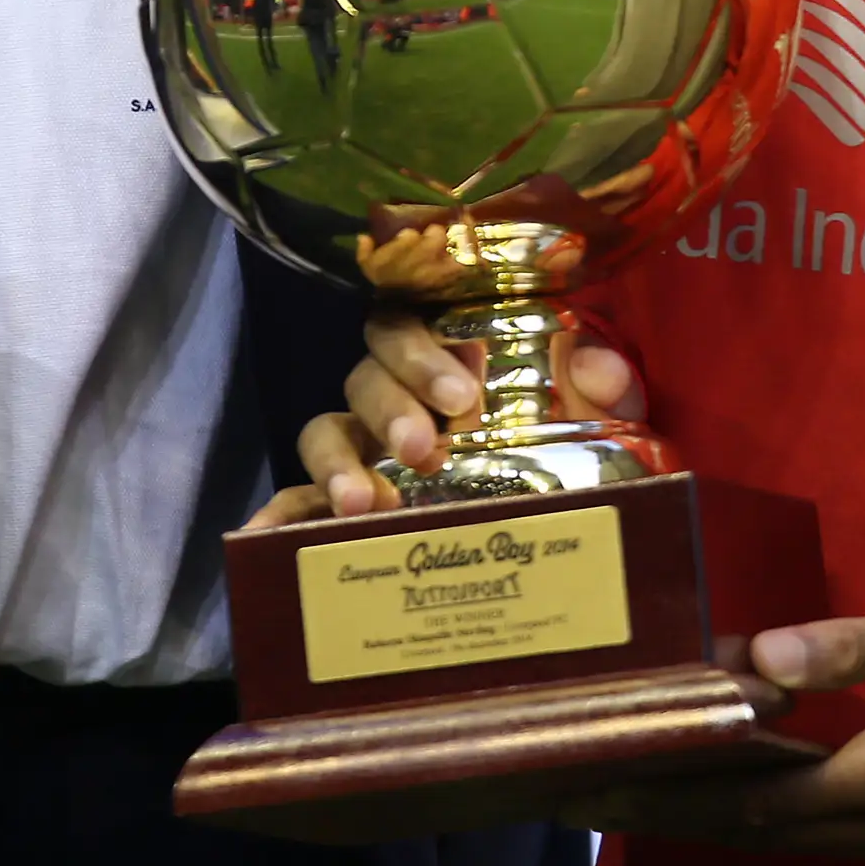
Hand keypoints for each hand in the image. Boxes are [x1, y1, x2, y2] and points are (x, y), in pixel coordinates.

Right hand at [248, 308, 645, 525]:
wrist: (562, 534)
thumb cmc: (565, 451)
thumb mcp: (595, 417)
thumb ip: (602, 386)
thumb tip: (599, 368)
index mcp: (445, 360)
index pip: (410, 327)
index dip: (425, 354)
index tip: (463, 396)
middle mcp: (393, 399)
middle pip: (365, 377)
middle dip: (390, 408)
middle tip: (425, 450)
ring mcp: (360, 454)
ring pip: (324, 433)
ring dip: (337, 464)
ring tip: (364, 506)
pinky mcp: (339, 509)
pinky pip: (294, 504)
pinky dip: (276, 518)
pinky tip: (262, 538)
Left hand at [572, 579, 864, 860]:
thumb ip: (854, 644)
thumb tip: (758, 661)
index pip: (756, 798)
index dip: (671, 793)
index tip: (597, 780)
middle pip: (760, 830)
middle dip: (670, 809)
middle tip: (584, 785)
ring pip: (793, 836)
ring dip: (715, 813)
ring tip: (638, 785)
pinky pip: (830, 829)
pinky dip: (770, 811)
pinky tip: (733, 784)